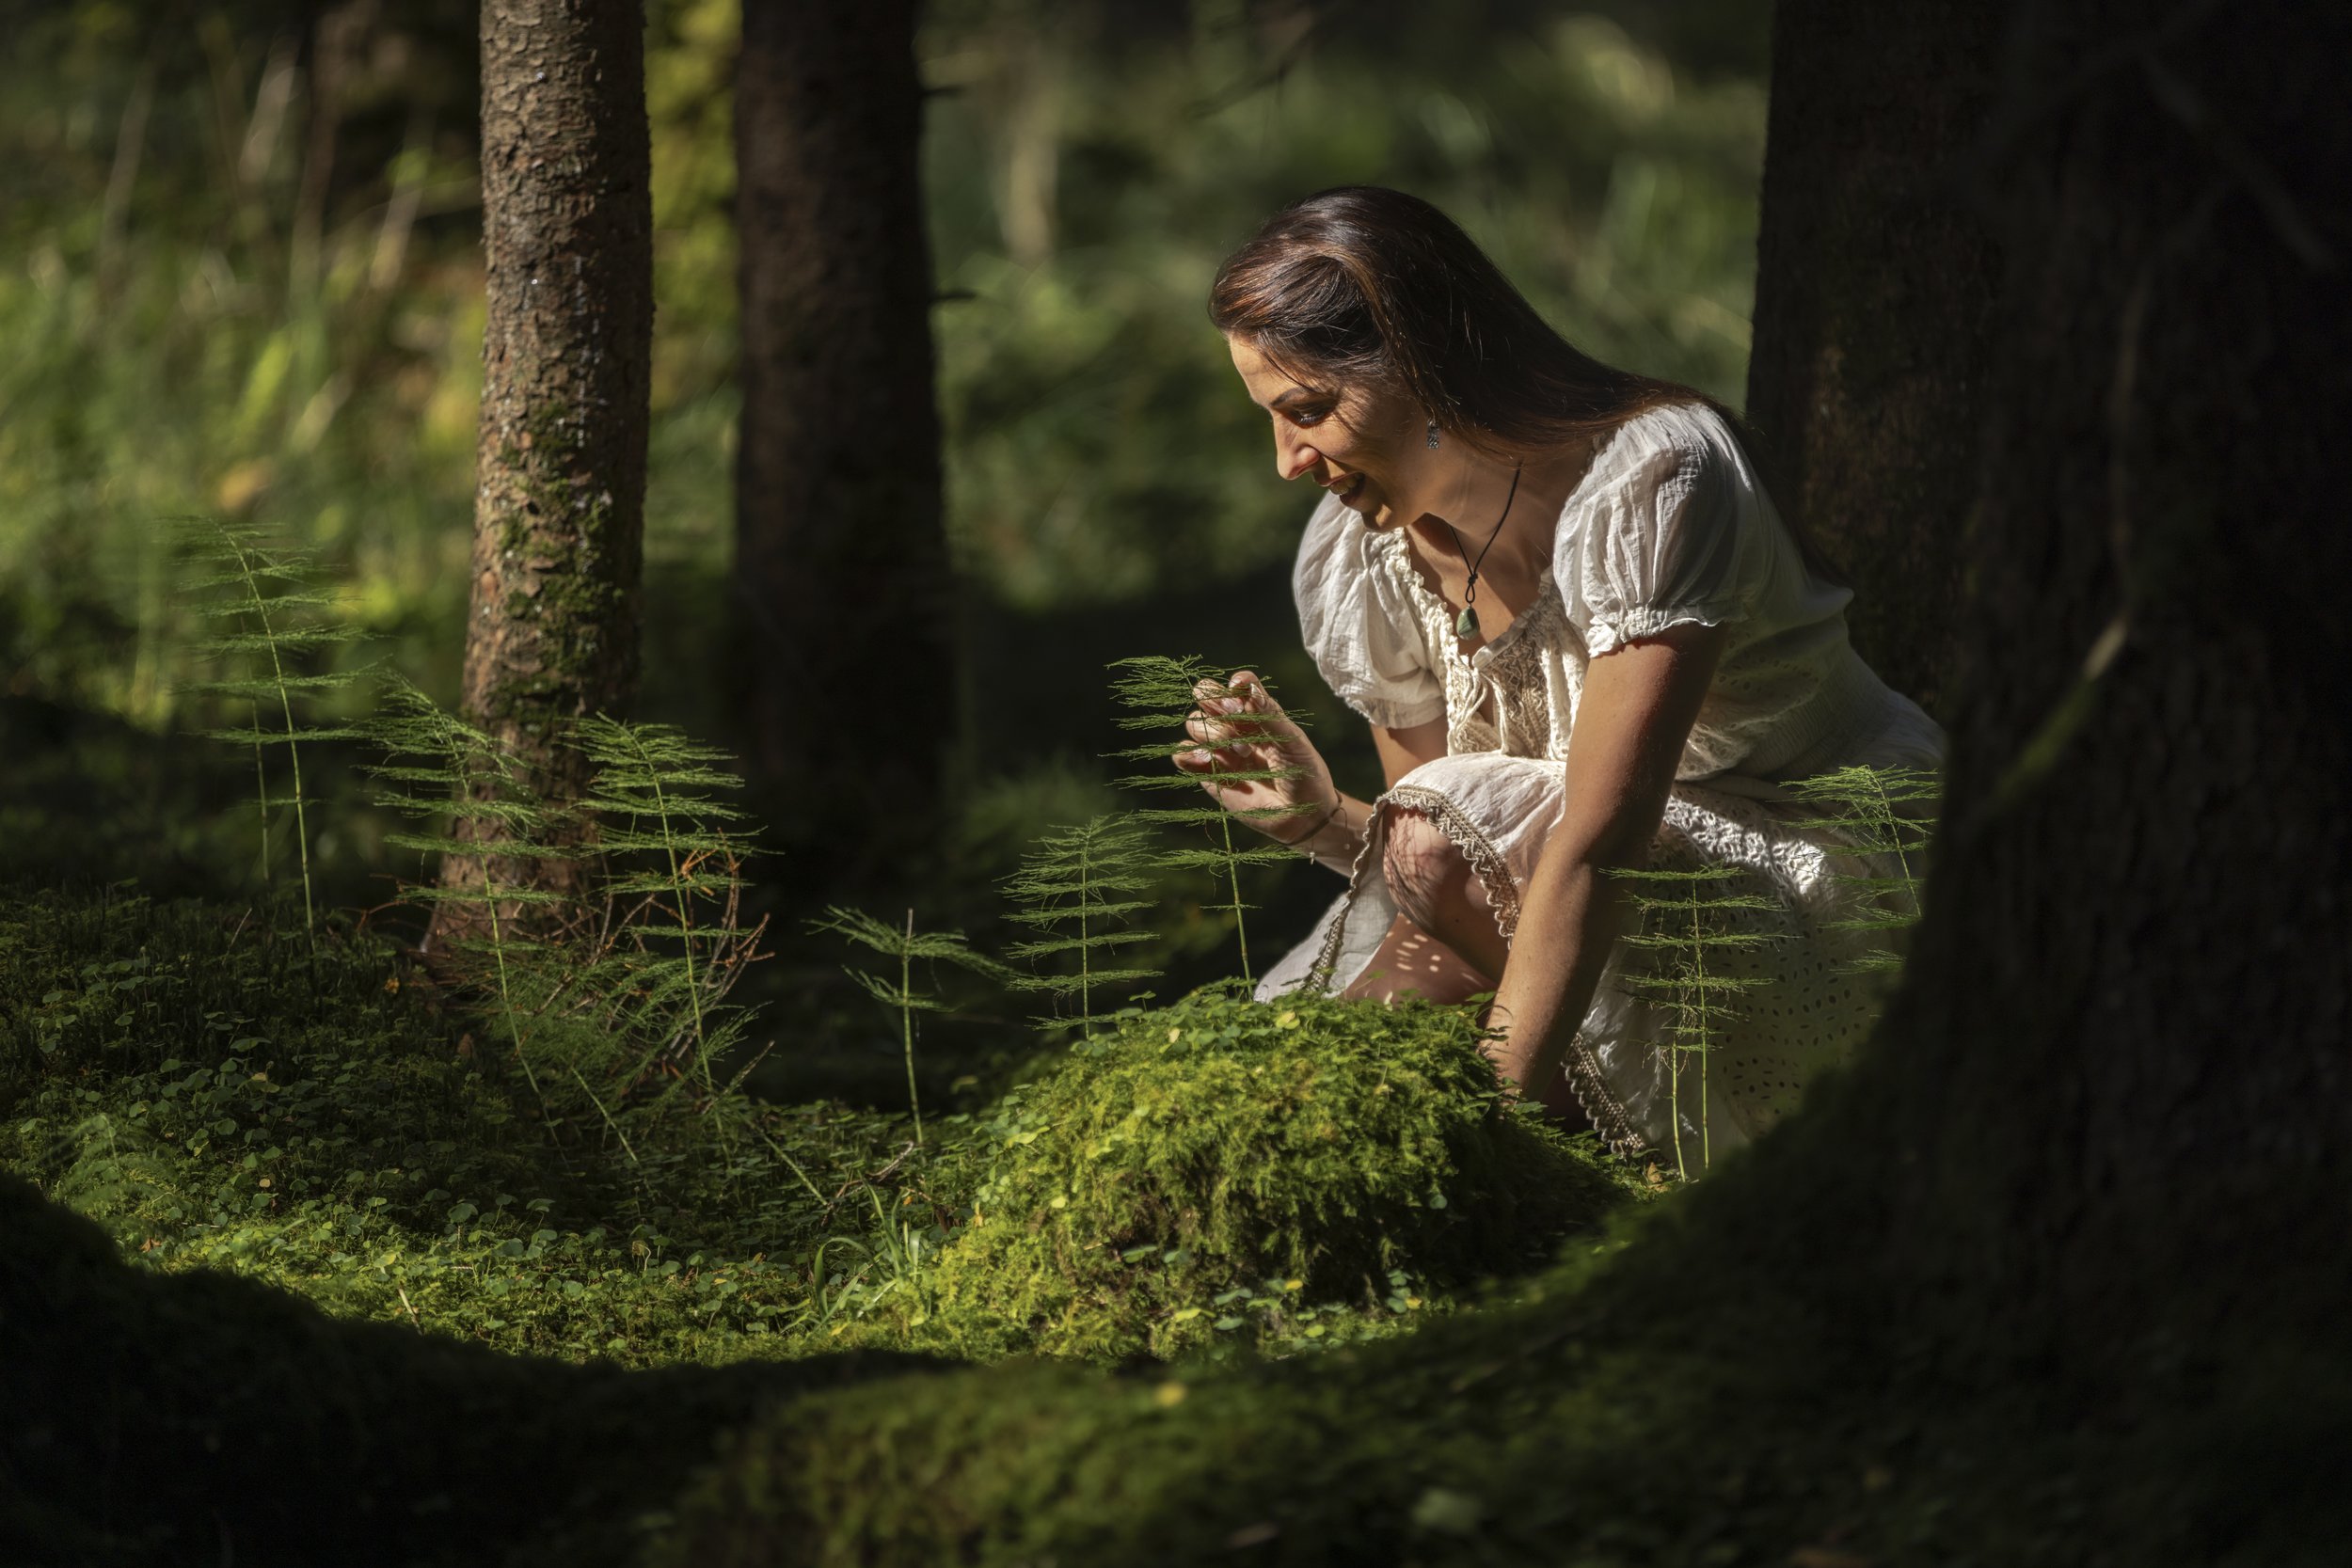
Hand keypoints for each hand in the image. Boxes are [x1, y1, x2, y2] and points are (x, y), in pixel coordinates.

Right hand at [1172, 670, 1338, 842]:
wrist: (1302, 815)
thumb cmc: (1304, 774)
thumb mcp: (1293, 741)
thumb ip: (1269, 714)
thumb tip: (1247, 687)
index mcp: (1256, 712)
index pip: (1234, 686)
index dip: (1232, 686)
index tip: (1240, 697)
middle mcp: (1235, 726)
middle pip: (1204, 696)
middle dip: (1214, 702)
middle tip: (1234, 716)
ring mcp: (1220, 749)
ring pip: (1193, 723)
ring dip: (1213, 733)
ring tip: (1242, 753)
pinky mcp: (1209, 774)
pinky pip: (1182, 755)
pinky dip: (1189, 754)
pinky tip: (1210, 761)